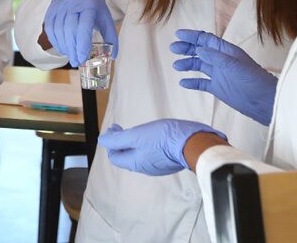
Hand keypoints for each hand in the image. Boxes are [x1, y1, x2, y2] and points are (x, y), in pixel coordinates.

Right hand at [43, 0, 118, 66]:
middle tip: (77, 62)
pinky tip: (63, 49)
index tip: (83, 58)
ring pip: (59, 31)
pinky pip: (50, 30)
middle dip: (73, 49)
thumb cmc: (93, 6)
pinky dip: (56, 42)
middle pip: (70, 30)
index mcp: (89, 6)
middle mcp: (72, 5)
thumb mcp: (105, 17)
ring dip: (65, 47)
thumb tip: (113, 56)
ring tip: (71, 57)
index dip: (82, 44)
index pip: (84, 27)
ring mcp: (59, 8)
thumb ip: (110, 36)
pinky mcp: (51, 12)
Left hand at [98, 119, 225, 175]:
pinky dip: (146, 145)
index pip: (114, 156)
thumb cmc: (164, 138)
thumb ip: (118, 139)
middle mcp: (145, 168)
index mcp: (135, 163)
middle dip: (121, 142)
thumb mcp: (136, 135)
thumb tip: (102, 140)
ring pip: (139, 155)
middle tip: (122, 127)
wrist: (194, 143)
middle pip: (126, 156)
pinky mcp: (169, 161)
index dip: (111, 142)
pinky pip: (152, 154)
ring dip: (134, 143)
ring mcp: (158, 166)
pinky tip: (152, 135)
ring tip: (137, 130)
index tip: (115, 127)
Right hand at [171, 29, 277, 125]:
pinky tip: (183, 83)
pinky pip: (201, 83)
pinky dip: (192, 82)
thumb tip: (198, 49)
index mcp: (226, 51)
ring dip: (187, 64)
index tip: (178, 35)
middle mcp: (221, 61)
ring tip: (176, 66)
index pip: (206, 40)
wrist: (265, 102)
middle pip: (200, 51)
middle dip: (186, 48)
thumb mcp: (234, 66)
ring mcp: (219, 75)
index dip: (192, 36)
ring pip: (199, 65)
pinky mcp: (218, 88)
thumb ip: (215, 57)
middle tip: (173, 49)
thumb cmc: (253, 81)